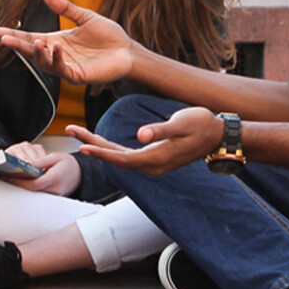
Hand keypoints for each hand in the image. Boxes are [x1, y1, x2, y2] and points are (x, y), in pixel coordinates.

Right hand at [0, 0, 136, 85]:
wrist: (128, 50)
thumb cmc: (108, 36)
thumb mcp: (85, 17)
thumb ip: (66, 8)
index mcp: (58, 41)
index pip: (31, 38)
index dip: (16, 35)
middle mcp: (59, 55)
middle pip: (33, 52)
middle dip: (18, 46)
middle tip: (4, 38)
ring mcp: (67, 66)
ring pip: (45, 63)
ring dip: (38, 53)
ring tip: (35, 42)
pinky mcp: (78, 75)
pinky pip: (62, 69)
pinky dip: (56, 59)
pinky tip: (56, 47)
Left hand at [1, 141, 80, 195]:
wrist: (81, 174)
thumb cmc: (69, 164)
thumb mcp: (56, 157)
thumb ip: (42, 161)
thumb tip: (29, 163)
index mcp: (55, 178)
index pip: (34, 183)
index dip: (20, 181)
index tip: (9, 177)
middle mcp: (55, 190)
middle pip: (31, 190)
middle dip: (18, 184)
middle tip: (6, 178)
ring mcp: (54, 196)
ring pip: (34, 194)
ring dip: (23, 187)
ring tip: (12, 179)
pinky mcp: (52, 198)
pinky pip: (38, 195)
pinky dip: (30, 190)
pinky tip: (23, 183)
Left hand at [67, 106, 223, 175]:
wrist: (218, 135)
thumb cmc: (201, 125)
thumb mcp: (181, 123)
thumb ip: (160, 130)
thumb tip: (140, 135)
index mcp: (156, 159)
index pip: (122, 159)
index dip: (101, 152)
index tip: (82, 146)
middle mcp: (152, 165)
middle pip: (115, 158)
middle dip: (92, 144)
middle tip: (70, 130)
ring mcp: (153, 163)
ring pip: (120, 156)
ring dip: (99, 145)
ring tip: (79, 134)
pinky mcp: (155, 157)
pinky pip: (128, 155)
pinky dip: (111, 148)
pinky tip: (100, 141)